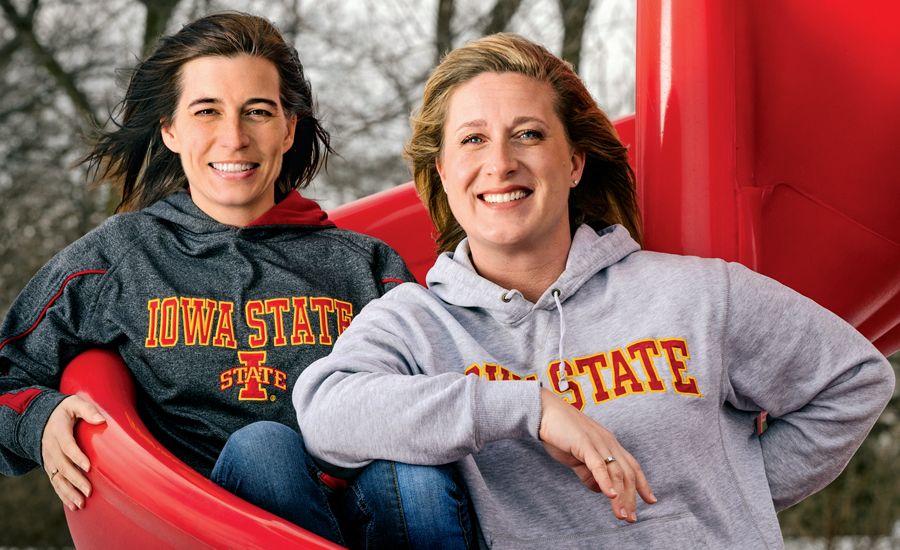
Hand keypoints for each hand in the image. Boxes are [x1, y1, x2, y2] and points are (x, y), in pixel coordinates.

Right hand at [40, 395, 105, 510]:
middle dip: (75, 480)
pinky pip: (55, 482)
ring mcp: (49, 458)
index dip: (77, 456)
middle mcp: (51, 447)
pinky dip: (63, 495)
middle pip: (62, 466)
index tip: (88, 467)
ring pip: (57, 478)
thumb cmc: (66, 410)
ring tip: (81, 503)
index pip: (67, 445)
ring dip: (69, 492)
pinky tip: (73, 505)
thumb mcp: (75, 403)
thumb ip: (88, 409)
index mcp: (58, 431)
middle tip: (89, 491)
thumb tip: (102, 419)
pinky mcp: (50, 466)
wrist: (44, 418)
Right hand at [538, 388, 655, 521]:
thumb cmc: (559, 433)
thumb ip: (588, 473)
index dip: (642, 484)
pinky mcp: (584, 444)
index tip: (651, 501)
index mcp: (609, 444)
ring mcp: (598, 442)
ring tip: (622, 515)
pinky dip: (606, 481)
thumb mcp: (577, 457)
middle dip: (632, 498)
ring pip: (616, 473)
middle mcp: (608, 442)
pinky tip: (610, 495)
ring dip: (621, 496)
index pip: (632, 466)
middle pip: (627, 473)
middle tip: (631, 519)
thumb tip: (600, 490)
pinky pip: (598, 465)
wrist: (543, 412)